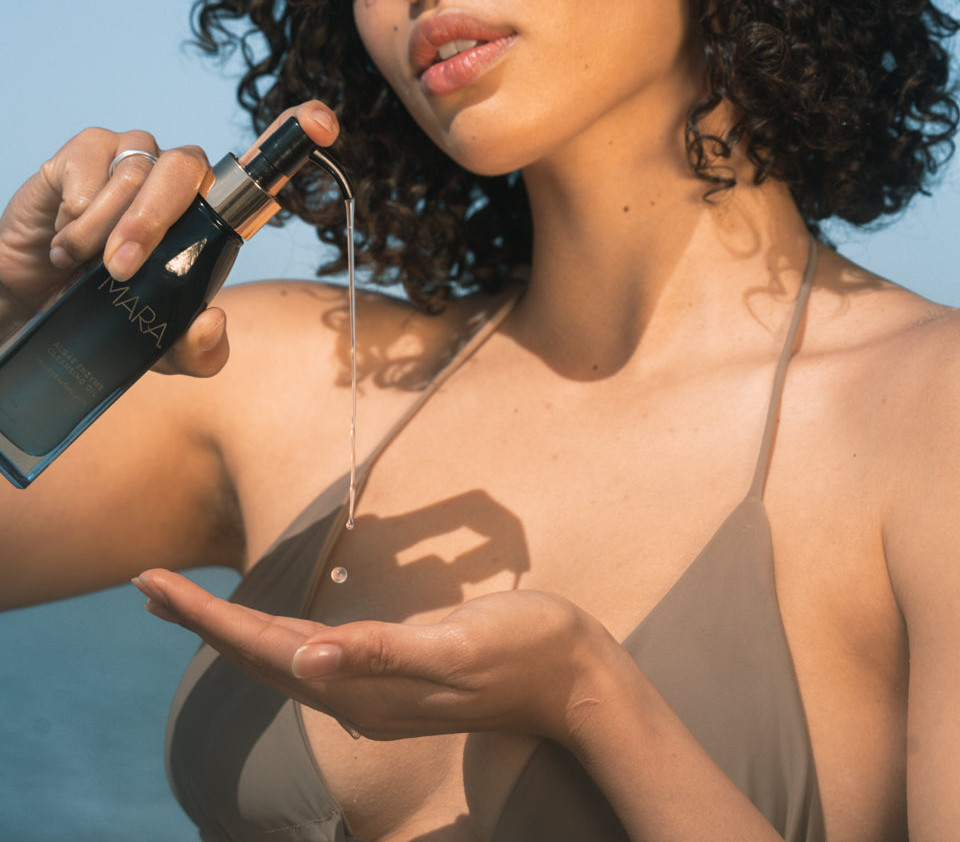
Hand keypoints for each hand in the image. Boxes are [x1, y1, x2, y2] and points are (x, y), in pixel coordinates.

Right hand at [0, 102, 338, 375]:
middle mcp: (177, 180)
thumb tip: (214, 321)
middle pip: (188, 167)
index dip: (293, 134)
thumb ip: (198, 349)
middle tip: (122, 268)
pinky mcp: (85, 154)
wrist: (38, 308)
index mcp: (209, 215)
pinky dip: (78, 205)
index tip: (324, 122)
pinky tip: (66, 234)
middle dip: (153, 221)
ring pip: (135, 170)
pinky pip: (92, 160)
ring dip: (106, 224)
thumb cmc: (113, 316)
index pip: (259, 165)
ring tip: (82, 261)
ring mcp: (132, 160)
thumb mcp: (163, 350)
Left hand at [133, 567, 611, 743]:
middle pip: (260, 654)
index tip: (154, 587)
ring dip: (231, 629)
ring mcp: (374, 690)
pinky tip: (271, 631)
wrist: (575, 679)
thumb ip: (384, 655)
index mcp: (363, 686)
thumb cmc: (524, 651)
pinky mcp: (393, 676)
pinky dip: (276, 636)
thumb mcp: (457, 648)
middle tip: (149, 586)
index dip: (206, 619)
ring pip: (282, 657)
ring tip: (189, 604)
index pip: (263, 648)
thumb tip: (308, 659)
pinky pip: (316, 656)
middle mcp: (356, 694)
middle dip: (201, 620)